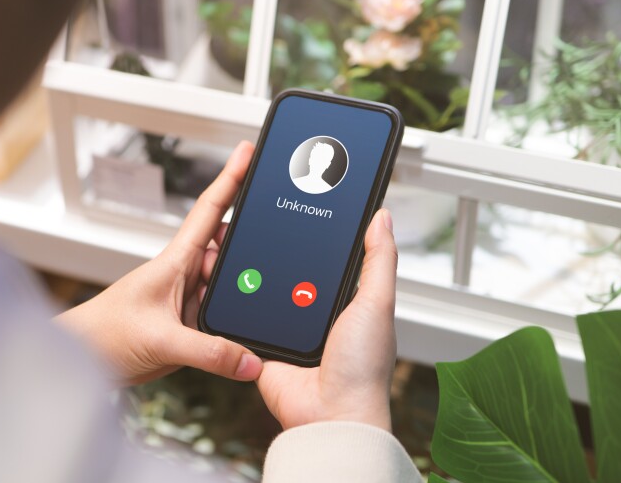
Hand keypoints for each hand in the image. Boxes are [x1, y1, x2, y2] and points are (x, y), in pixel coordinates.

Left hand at [55, 141, 262, 384]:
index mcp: (174, 260)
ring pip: (231, 288)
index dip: (230, 178)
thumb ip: (209, 352)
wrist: (84, 361)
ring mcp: (189, 299)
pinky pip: (224, 318)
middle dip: (251, 255)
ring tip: (258, 306)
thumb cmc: (104, 333)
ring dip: (243, 295)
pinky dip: (236, 323)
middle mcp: (185, 274)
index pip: (209, 210)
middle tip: (274, 263)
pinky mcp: (191, 326)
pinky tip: (245, 335)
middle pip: (230, 252)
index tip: (249, 151)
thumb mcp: (161, 339)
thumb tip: (249, 360)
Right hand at [256, 209, 397, 431]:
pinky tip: (238, 282)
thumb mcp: (377, 303)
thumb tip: (382, 218)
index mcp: (348, 304)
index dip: (324, 237)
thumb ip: (380, 260)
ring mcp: (289, 330)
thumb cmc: (363, 370)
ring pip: (270, 290)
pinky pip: (248, 317)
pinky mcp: (264, 345)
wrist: (329, 413)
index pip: (333, 260)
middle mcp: (318, 315)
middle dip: (285, 253)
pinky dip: (243, 303)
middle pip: (296, 271)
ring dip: (261, 276)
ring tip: (251, 246)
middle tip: (273, 221)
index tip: (310, 207)